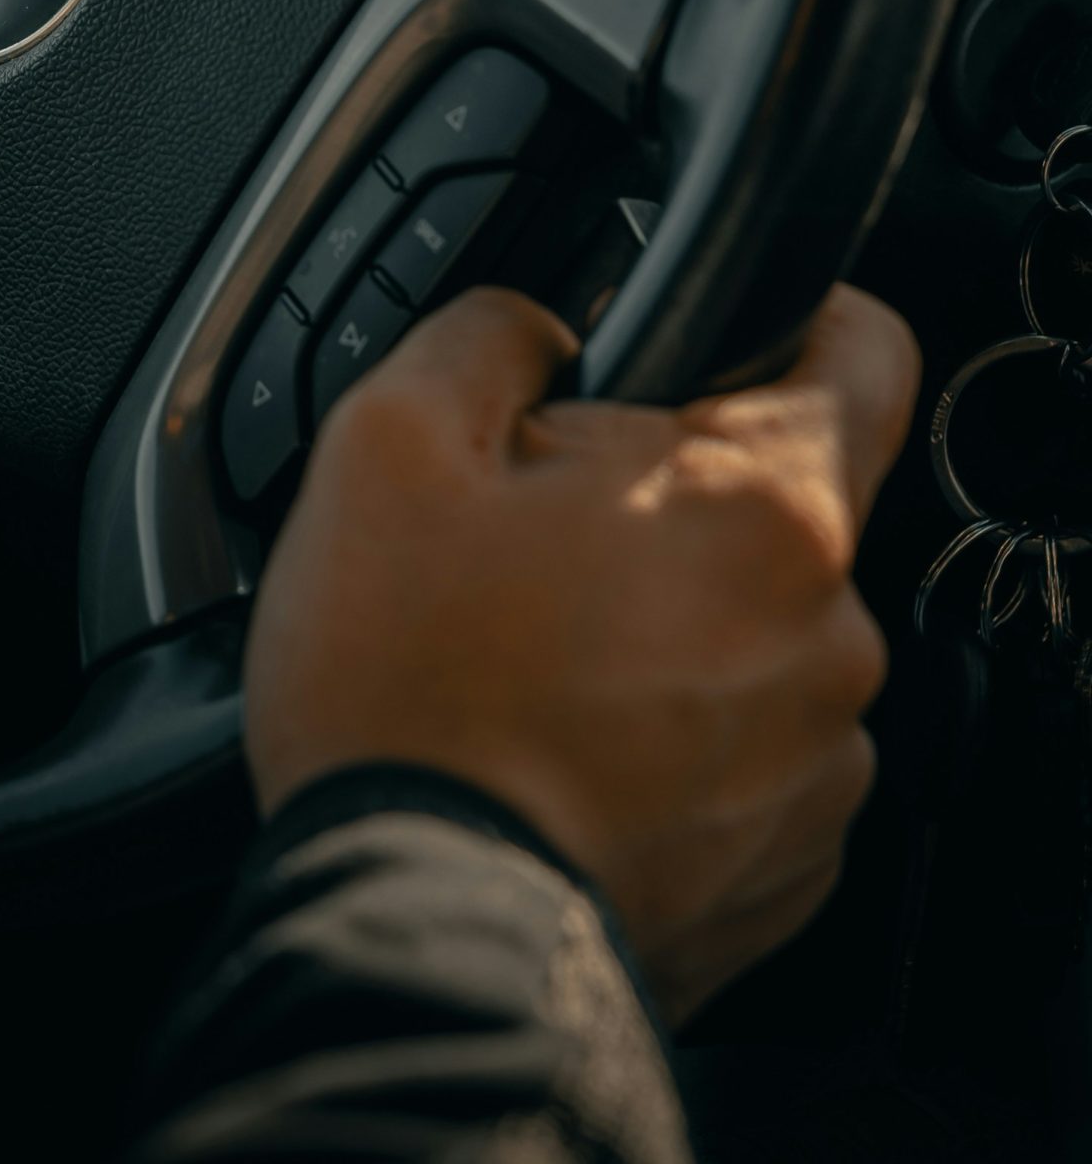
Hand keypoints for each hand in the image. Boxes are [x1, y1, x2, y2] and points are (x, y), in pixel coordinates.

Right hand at [243, 282, 918, 1020]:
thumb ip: (488, 334)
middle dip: (659, 501)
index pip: (864, 353)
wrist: (415, 936)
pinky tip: (556, 751)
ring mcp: (816, 767)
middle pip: (767, 507)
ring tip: (528, 667)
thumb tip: (536, 330)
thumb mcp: (388, 441)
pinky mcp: (785, 867)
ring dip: (661, 628)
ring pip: (750, 635)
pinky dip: (664, 741)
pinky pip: (741, 754)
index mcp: (765, 508)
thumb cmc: (408, 698)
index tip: (727, 336)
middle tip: (531, 545)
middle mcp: (829, 639)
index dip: (793, 316)